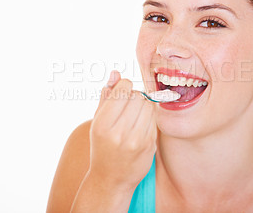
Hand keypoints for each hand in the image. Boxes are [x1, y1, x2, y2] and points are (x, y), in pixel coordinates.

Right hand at [89, 70, 156, 190]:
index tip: (121, 93)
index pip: (124, 89)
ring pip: (149, 106)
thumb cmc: (102, 146)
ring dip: (143, 106)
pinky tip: (140, 126)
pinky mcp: (150, 145)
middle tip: (128, 106)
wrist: (111, 179)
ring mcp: (136, 140)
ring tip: (134, 116)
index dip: (124, 86)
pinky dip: (149, 118)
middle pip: (138, 96)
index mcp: (103, 124)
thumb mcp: (98, 122)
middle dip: (135, 96)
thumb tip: (116, 73)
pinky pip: (154, 119)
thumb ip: (106, 96)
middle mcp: (119, 132)